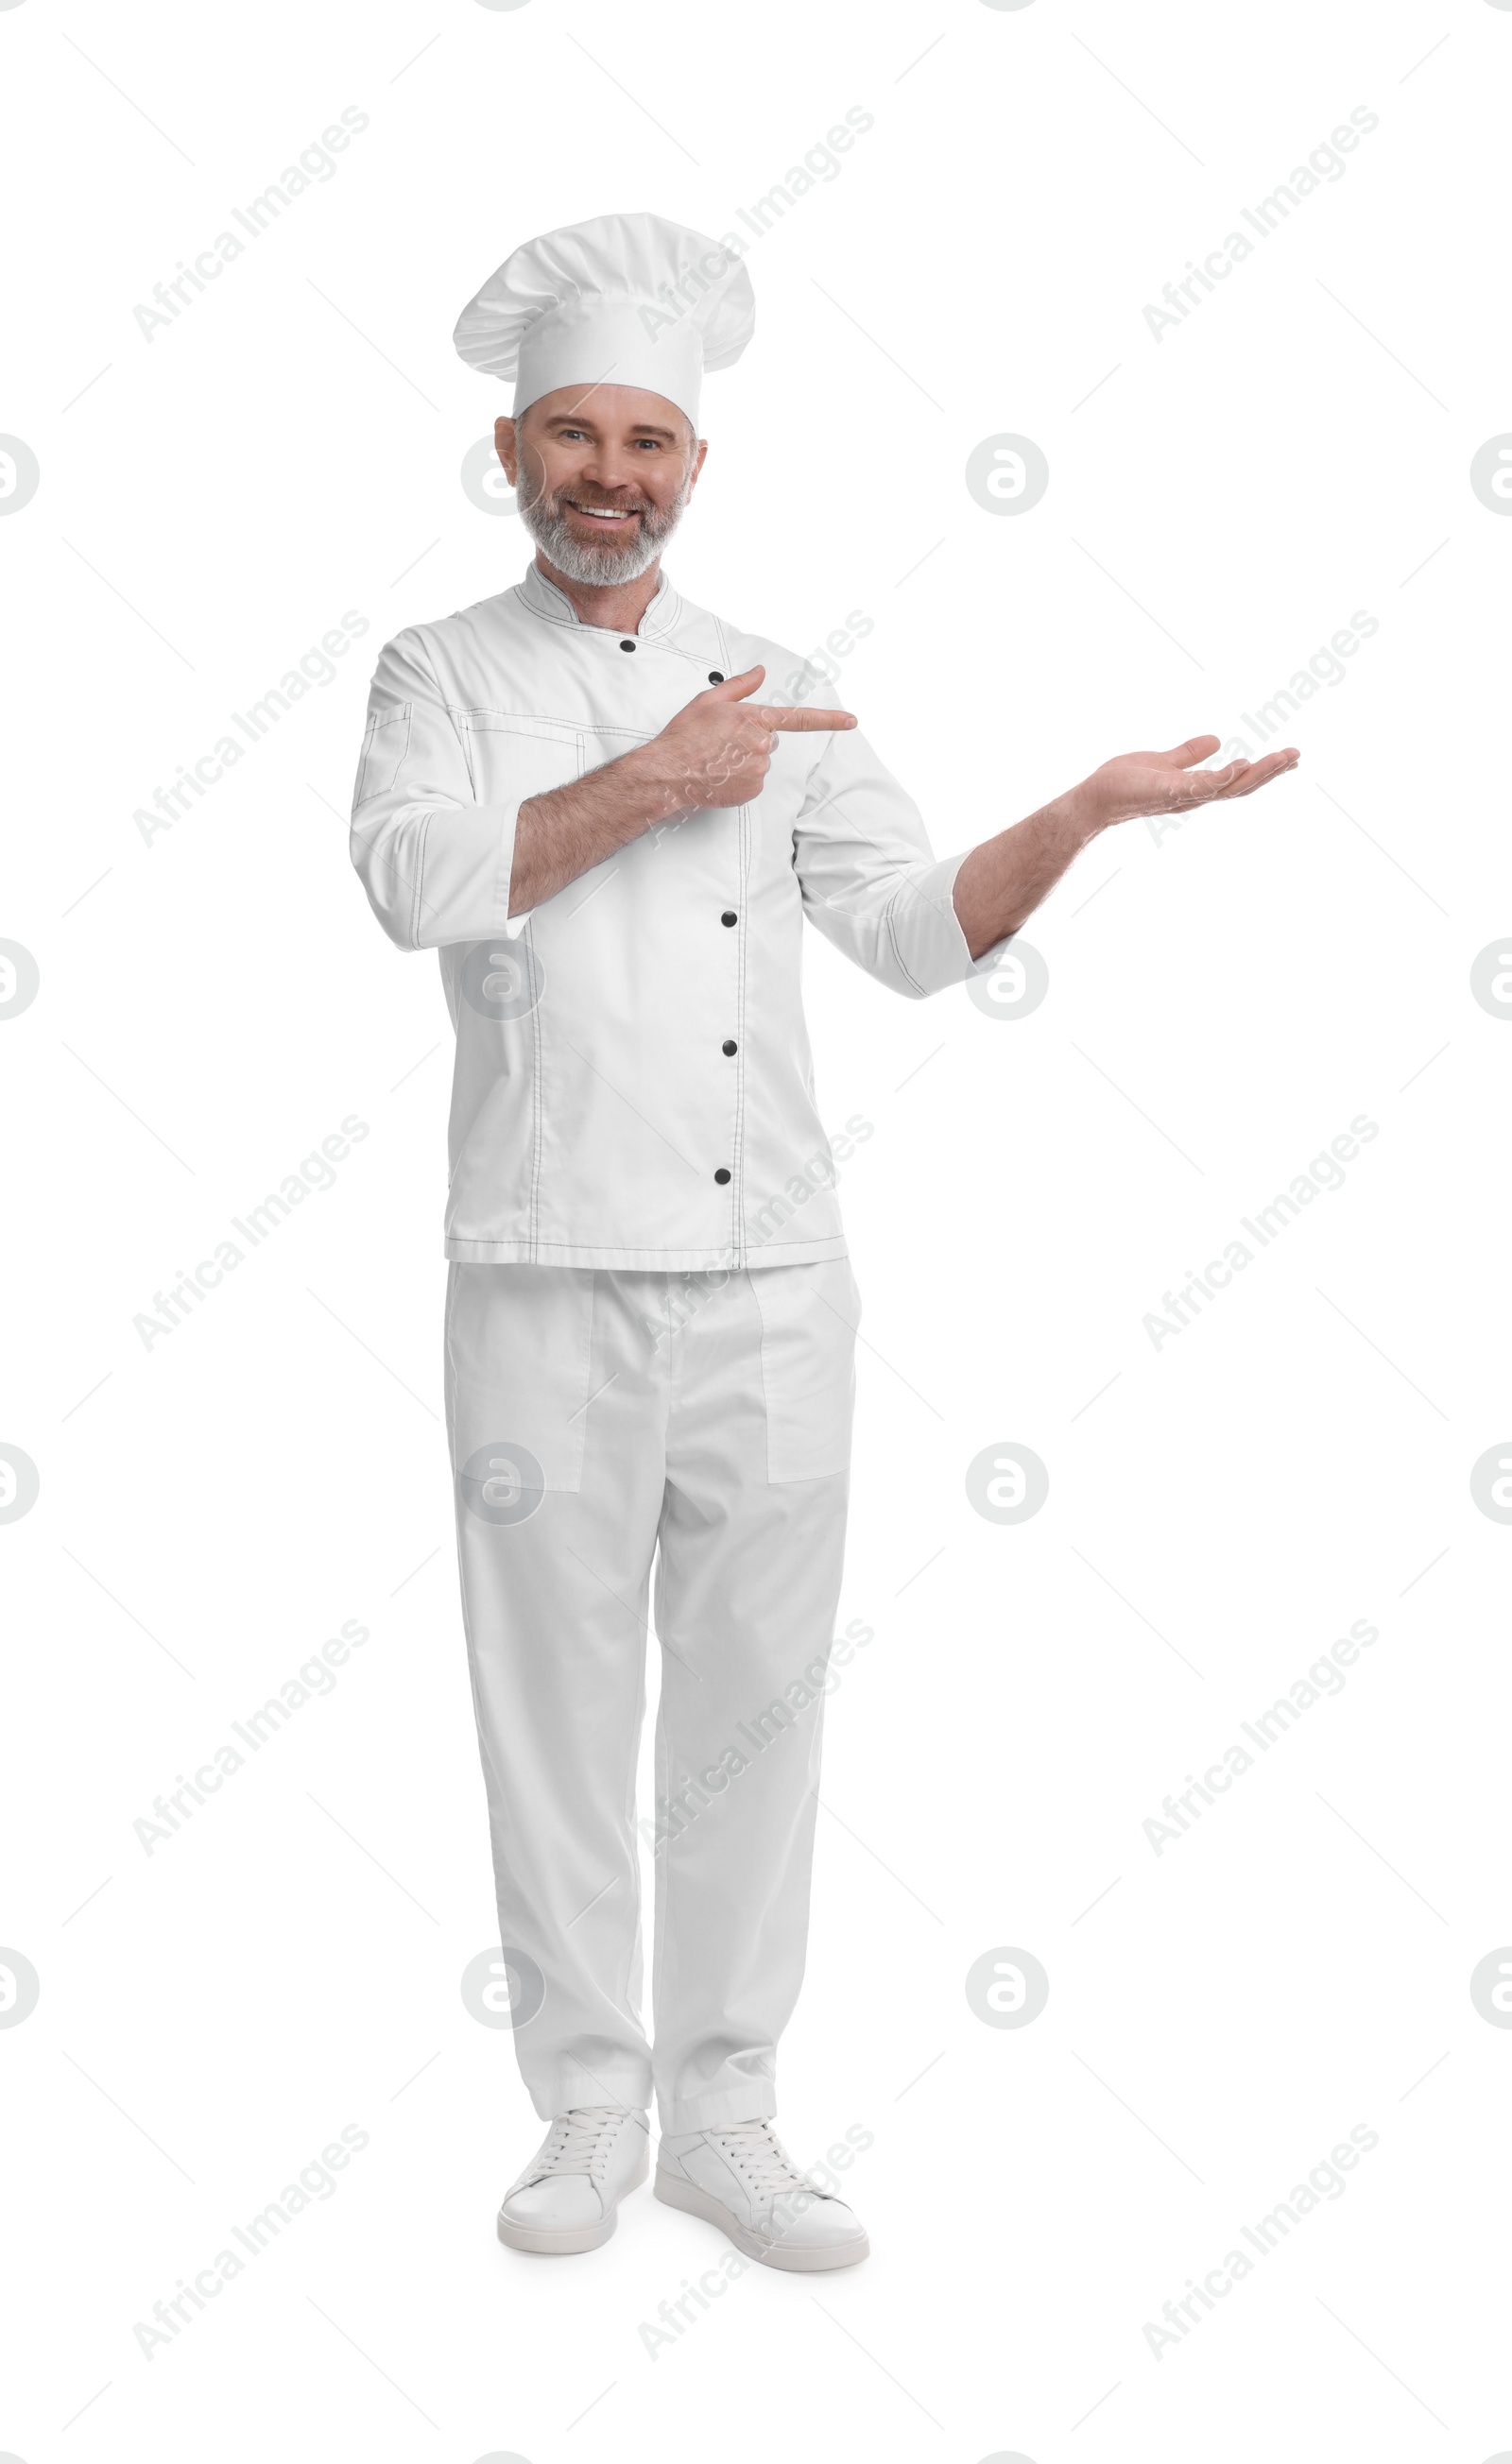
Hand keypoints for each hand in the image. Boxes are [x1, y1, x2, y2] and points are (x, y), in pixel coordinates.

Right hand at [639, 666, 855, 812]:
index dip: (830, 719)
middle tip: (722, 743)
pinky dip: (740, 779)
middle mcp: (763, 744)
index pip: (800, 718)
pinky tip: (720, 774)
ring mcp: (760, 769)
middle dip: (751, 740)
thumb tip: (760, 672)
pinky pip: (755, 781)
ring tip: (717, 759)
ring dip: (744, 760)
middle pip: (769, 740)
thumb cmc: (685, 736)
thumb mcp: (709, 700)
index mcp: (755, 718)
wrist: (669, 772)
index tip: (852, 721)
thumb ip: (740, 686)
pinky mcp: (753, 790)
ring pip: (761, 761)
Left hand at [1080, 733, 1298, 832]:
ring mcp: (1183, 796)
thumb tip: (1216, 740)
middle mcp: (1195, 795)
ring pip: (1228, 788)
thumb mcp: (1164, 761)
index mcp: (1197, 787)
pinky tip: (1240, 763)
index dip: (1265, 770)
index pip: (1238, 780)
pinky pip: (1200, 786)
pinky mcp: (1166, 792)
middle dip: (1271, 772)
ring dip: (1257, 774)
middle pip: (1241, 787)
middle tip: (1297, 756)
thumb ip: (1189, 754)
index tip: (1291, 758)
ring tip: (1282, 758)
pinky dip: (1221, 777)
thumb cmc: (1124, 783)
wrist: (1094, 797)